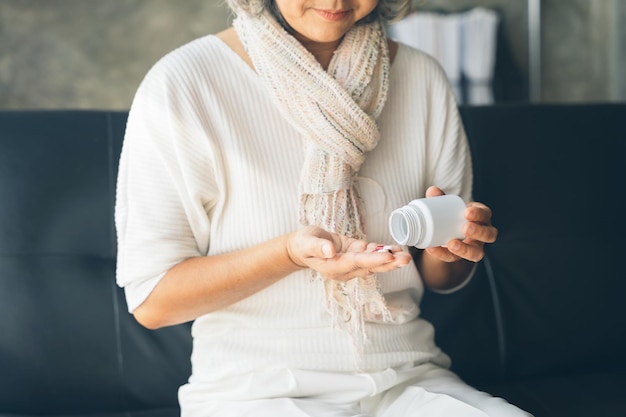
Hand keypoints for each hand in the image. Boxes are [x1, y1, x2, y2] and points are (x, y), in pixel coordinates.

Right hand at [286, 226, 411, 281]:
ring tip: (405, 254)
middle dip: (389, 263)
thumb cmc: (303, 244)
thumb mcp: (306, 242)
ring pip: (374, 263)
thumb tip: (331, 251)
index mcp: (333, 267)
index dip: (373, 260)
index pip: (356, 263)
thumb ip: (318, 247)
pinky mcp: (355, 255)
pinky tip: (397, 249)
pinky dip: (384, 252)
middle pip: (370, 267)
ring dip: (390, 259)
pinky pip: (372, 256)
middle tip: (405, 259)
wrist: (302, 247)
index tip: (388, 256)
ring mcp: (351, 264)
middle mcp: (345, 269)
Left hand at [424, 186, 497, 262]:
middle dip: (478, 231)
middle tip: (465, 228)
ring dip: (466, 249)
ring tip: (452, 244)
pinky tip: (433, 249)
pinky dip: (443, 254)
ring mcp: (475, 247)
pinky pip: (456, 259)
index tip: (467, 212)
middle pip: (489, 234)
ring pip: (478, 252)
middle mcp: (483, 233)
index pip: (485, 214)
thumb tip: (432, 190)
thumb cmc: (452, 216)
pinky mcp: (462, 258)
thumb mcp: (448, 207)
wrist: (447, 233)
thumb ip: (440, 198)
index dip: (479, 214)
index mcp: (481, 216)